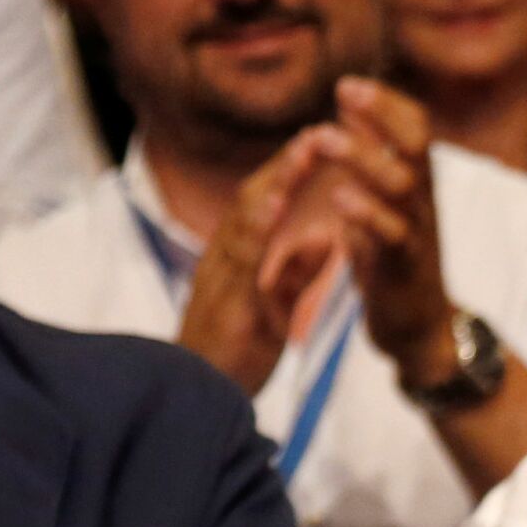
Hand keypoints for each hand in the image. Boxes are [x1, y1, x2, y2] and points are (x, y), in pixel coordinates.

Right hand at [178, 128, 334, 395]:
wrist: (199, 397)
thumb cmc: (236, 352)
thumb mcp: (277, 305)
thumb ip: (299, 270)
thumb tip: (328, 236)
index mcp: (239, 257)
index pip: (265, 204)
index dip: (292, 172)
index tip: (323, 142)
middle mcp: (225, 257)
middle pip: (255, 197)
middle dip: (288, 163)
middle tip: (322, 129)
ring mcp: (222, 276)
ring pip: (246, 217)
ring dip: (276, 180)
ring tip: (304, 151)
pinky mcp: (227, 300)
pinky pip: (243, 257)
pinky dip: (259, 227)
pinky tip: (278, 204)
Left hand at [303, 77, 454, 389]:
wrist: (421, 330)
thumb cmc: (396, 263)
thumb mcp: (383, 204)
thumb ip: (367, 161)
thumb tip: (345, 112)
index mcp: (416, 184)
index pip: (415, 128)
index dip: (386, 104)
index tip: (348, 87)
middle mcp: (422, 202)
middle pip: (415, 145)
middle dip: (382, 114)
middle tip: (344, 92)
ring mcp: (417, 233)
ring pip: (401, 185)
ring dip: (362, 157)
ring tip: (324, 138)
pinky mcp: (404, 267)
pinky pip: (392, 235)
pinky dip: (366, 213)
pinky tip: (339, 197)